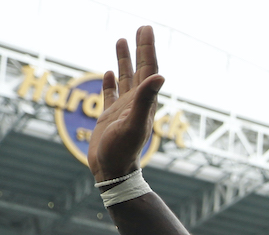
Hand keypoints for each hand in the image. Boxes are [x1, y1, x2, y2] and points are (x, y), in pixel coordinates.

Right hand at [89, 25, 163, 181]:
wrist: (112, 172)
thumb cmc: (123, 151)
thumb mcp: (134, 123)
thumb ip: (144, 99)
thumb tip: (160, 76)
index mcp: (144, 103)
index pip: (149, 70)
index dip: (148, 49)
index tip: (146, 29)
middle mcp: (136, 103)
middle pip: (140, 70)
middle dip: (140, 49)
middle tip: (141, 28)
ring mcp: (122, 110)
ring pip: (125, 79)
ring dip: (125, 60)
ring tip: (121, 40)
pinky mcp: (109, 117)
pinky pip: (110, 94)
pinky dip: (110, 82)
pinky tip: (109, 72)